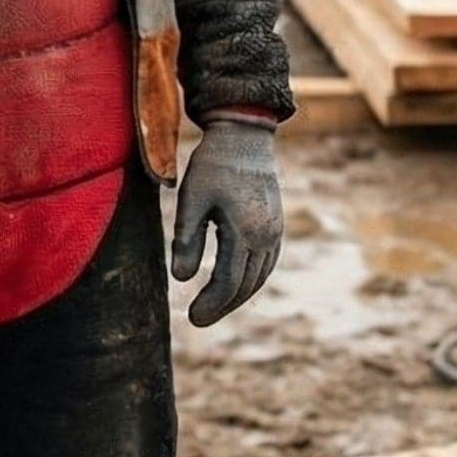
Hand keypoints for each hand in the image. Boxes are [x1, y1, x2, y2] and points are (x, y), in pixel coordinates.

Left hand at [171, 117, 281, 327]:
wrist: (245, 137)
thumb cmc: (213, 165)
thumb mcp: (191, 199)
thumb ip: (186, 238)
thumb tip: (180, 278)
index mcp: (245, 231)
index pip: (229, 281)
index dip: (211, 303)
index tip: (193, 318)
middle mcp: (266, 235)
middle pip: (246, 284)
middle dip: (223, 305)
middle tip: (199, 319)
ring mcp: (275, 231)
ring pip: (260, 276)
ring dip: (238, 295)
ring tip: (215, 306)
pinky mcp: (276, 224)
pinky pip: (267, 263)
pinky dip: (252, 280)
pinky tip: (236, 284)